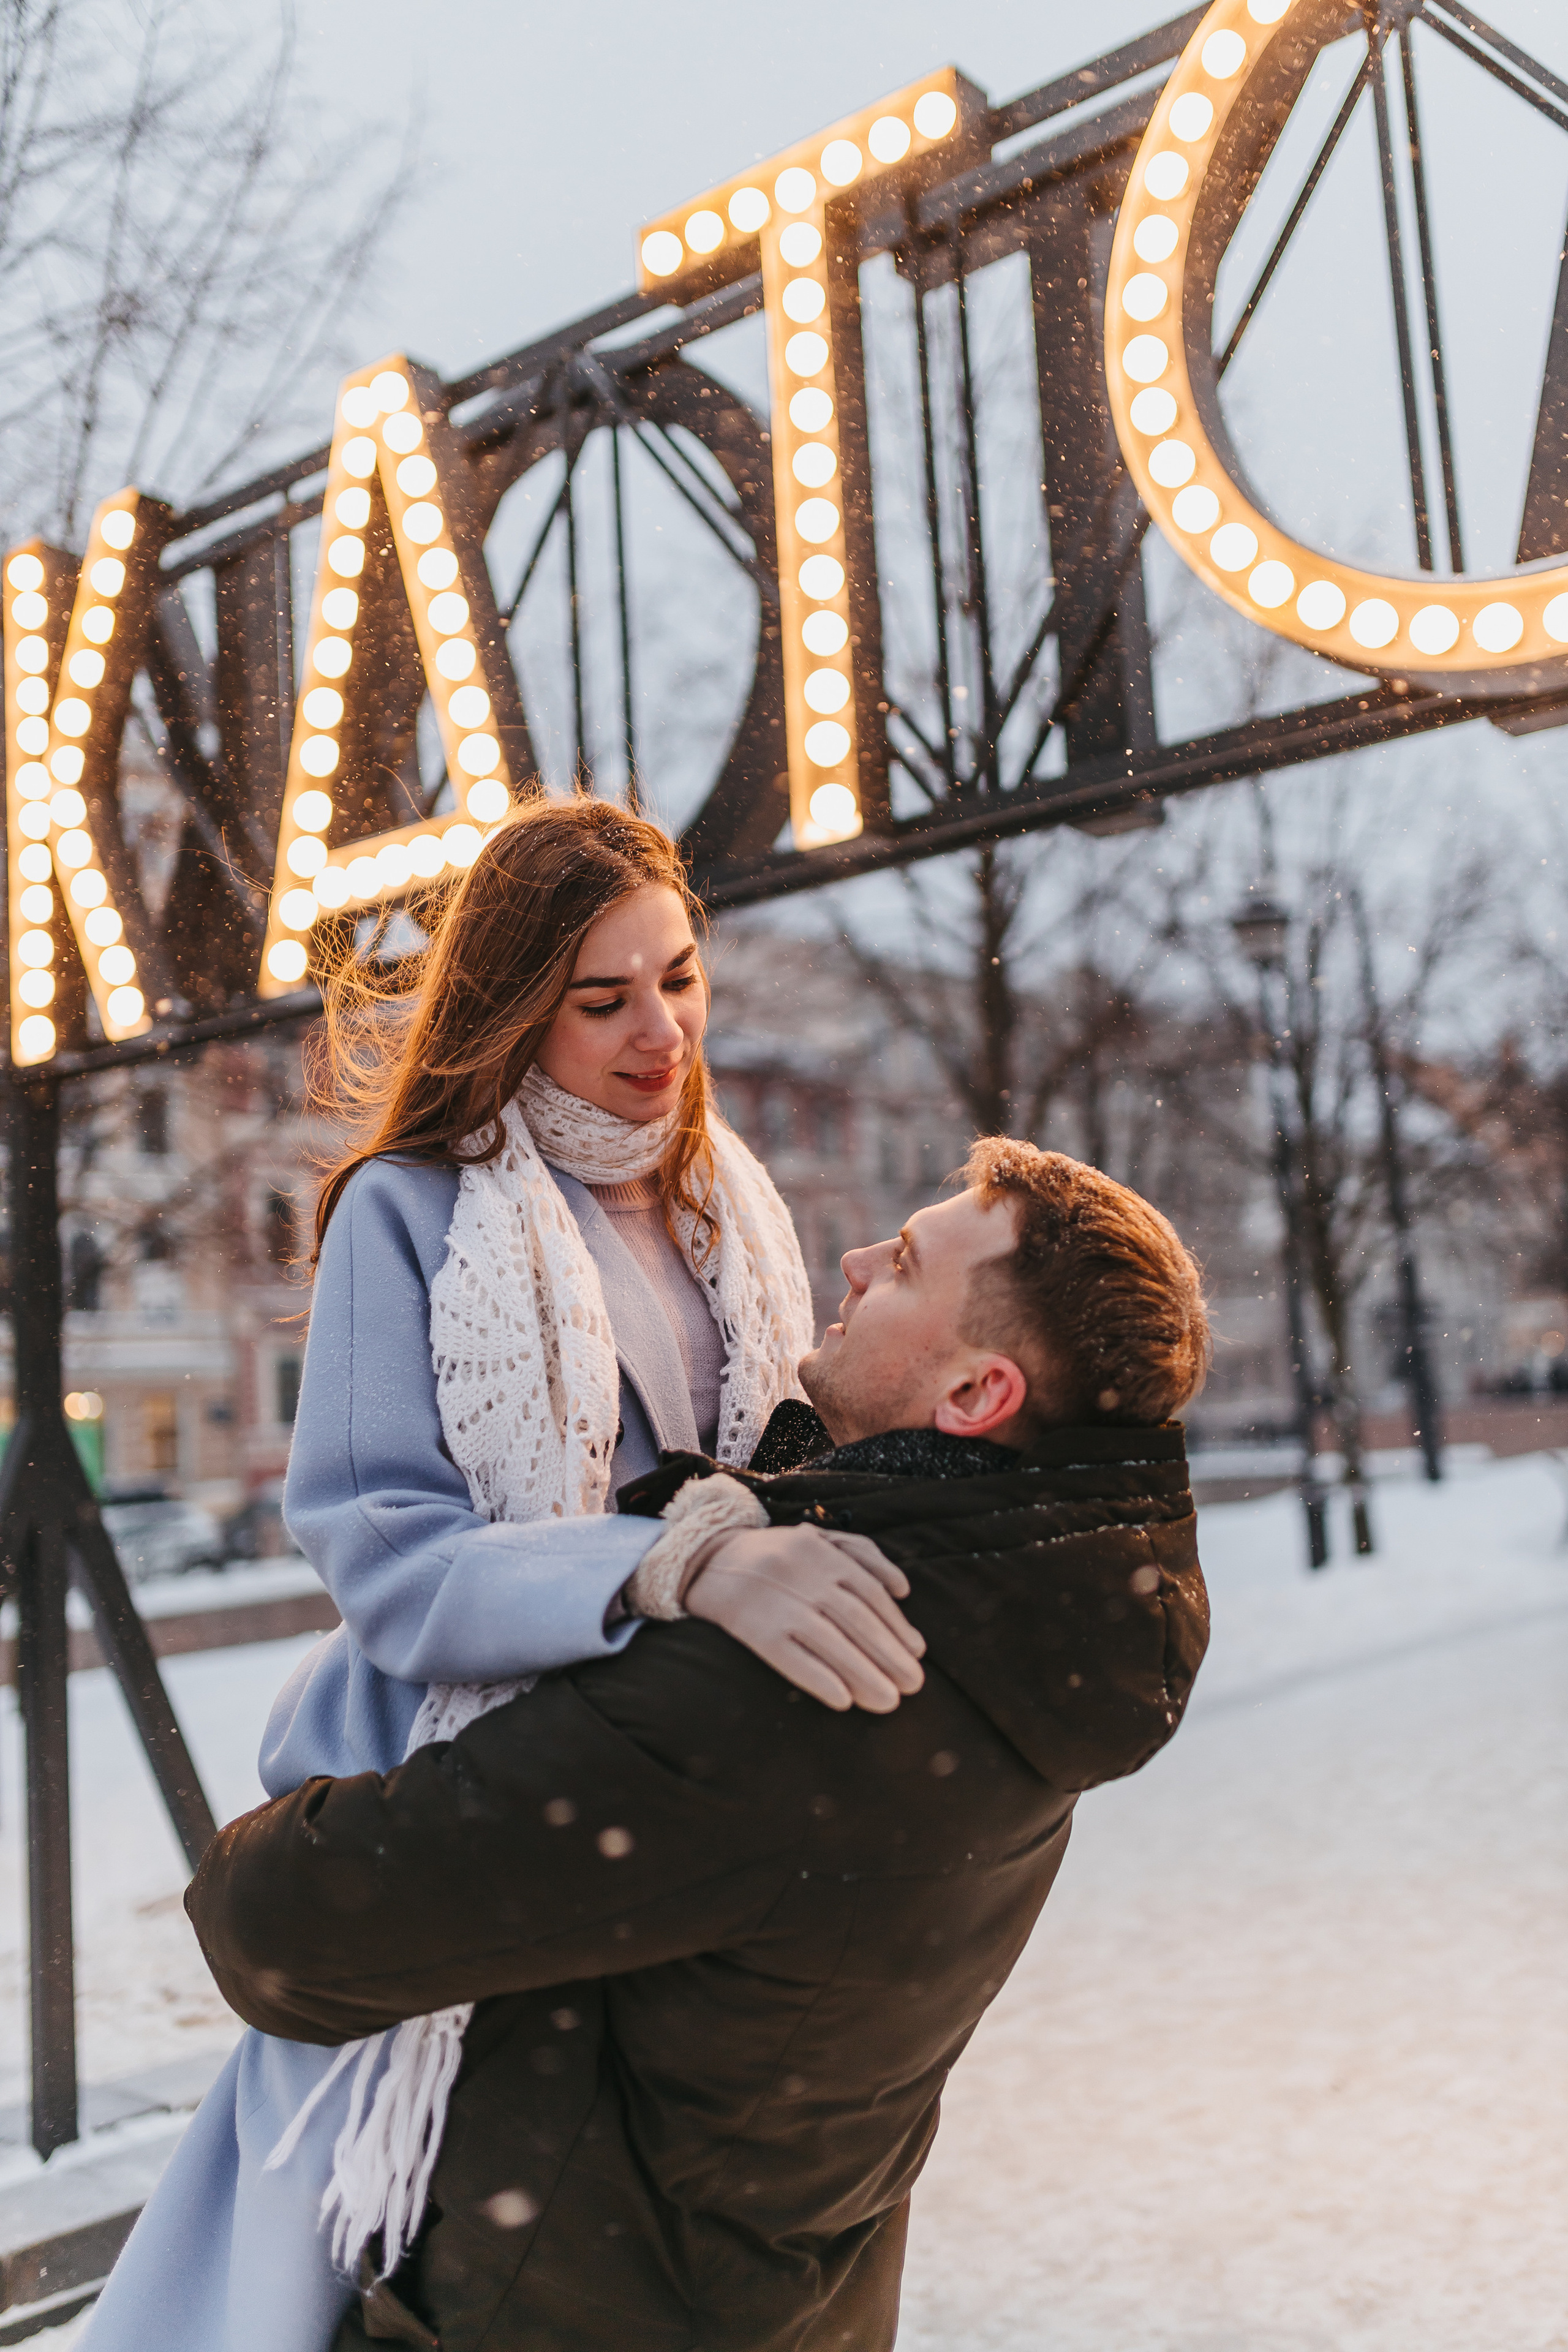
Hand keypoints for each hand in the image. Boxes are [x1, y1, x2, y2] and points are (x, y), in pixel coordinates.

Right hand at [684, 1525, 924, 1713]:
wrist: (706, 1560)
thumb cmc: (776, 1556)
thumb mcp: (817, 1540)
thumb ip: (862, 1554)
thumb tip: (902, 1589)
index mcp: (821, 1551)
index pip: (870, 1593)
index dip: (897, 1625)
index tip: (918, 1653)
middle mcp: (802, 1573)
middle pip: (856, 1620)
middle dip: (889, 1655)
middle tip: (914, 1685)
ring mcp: (777, 1601)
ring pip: (830, 1642)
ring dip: (864, 1674)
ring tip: (889, 1700)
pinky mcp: (752, 1627)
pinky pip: (791, 1658)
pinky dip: (820, 1679)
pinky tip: (844, 1700)